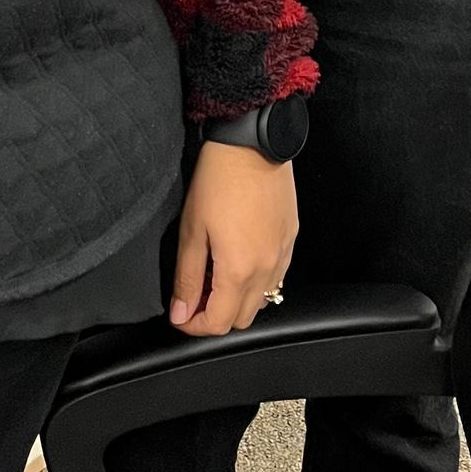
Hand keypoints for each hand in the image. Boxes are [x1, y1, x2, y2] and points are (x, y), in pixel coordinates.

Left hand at [170, 140, 297, 335]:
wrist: (252, 145)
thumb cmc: (218, 181)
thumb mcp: (192, 230)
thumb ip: (187, 278)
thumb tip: (180, 313)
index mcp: (239, 271)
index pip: (218, 324)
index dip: (194, 326)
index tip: (180, 314)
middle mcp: (267, 269)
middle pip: (241, 320)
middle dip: (215, 315)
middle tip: (194, 294)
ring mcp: (283, 256)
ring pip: (261, 301)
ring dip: (236, 300)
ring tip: (215, 274)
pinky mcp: (290, 240)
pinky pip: (275, 277)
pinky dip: (256, 281)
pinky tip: (238, 259)